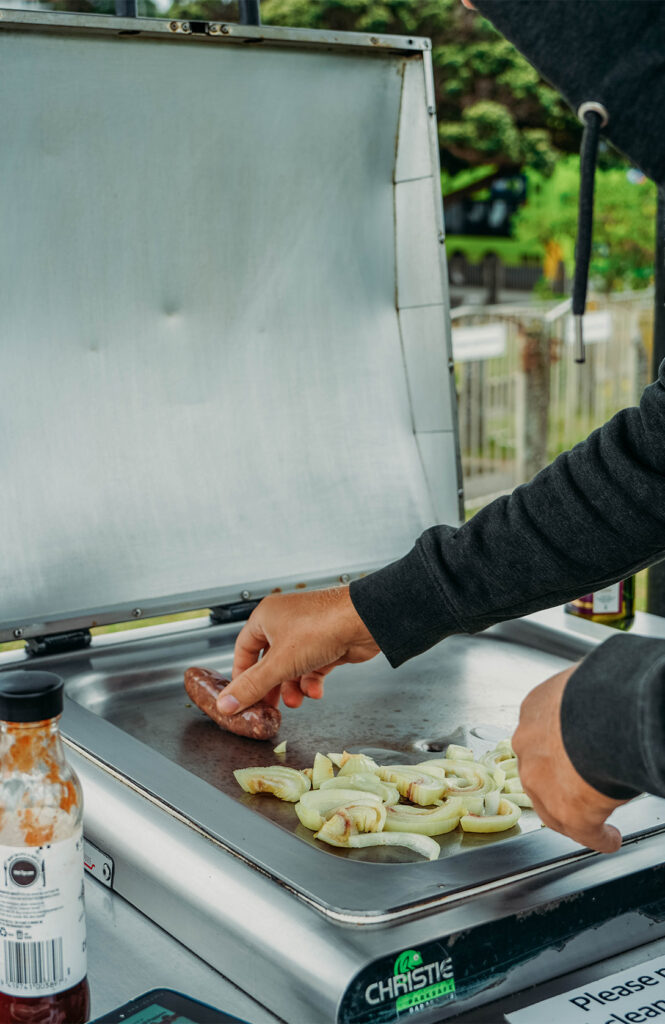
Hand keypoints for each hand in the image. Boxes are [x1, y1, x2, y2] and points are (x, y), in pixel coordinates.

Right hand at [217, 587, 379, 715]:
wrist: (365, 621)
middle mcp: (285, 622)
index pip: (243, 649)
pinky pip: (312, 667)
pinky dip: (312, 682)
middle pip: (269, 661)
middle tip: (267, 707)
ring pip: (292, 667)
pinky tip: (315, 692)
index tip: (241, 697)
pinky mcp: (327, 643)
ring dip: (293, 688)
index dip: (241, 675)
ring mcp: (308, 632)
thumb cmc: (322, 626)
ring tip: (296, 701)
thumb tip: (226, 704)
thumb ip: (252, 686)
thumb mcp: (279, 663)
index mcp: (266, 617)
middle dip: (270, 686)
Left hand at [512, 665, 627, 853]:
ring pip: (551, 806)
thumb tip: (605, 697)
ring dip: (572, 813)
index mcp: (534, 708)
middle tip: (580, 787)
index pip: (539, 733)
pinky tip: (610, 838)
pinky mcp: (566, 812)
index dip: (555, 747)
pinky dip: (599, 838)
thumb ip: (584, 698)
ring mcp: (542, 781)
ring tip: (594, 820)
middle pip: (538, 771)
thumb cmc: (602, 689)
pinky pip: (583, 832)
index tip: (568, 755)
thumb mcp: (582, 685)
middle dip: (556, 782)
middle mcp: (528, 744)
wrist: (606, 713)